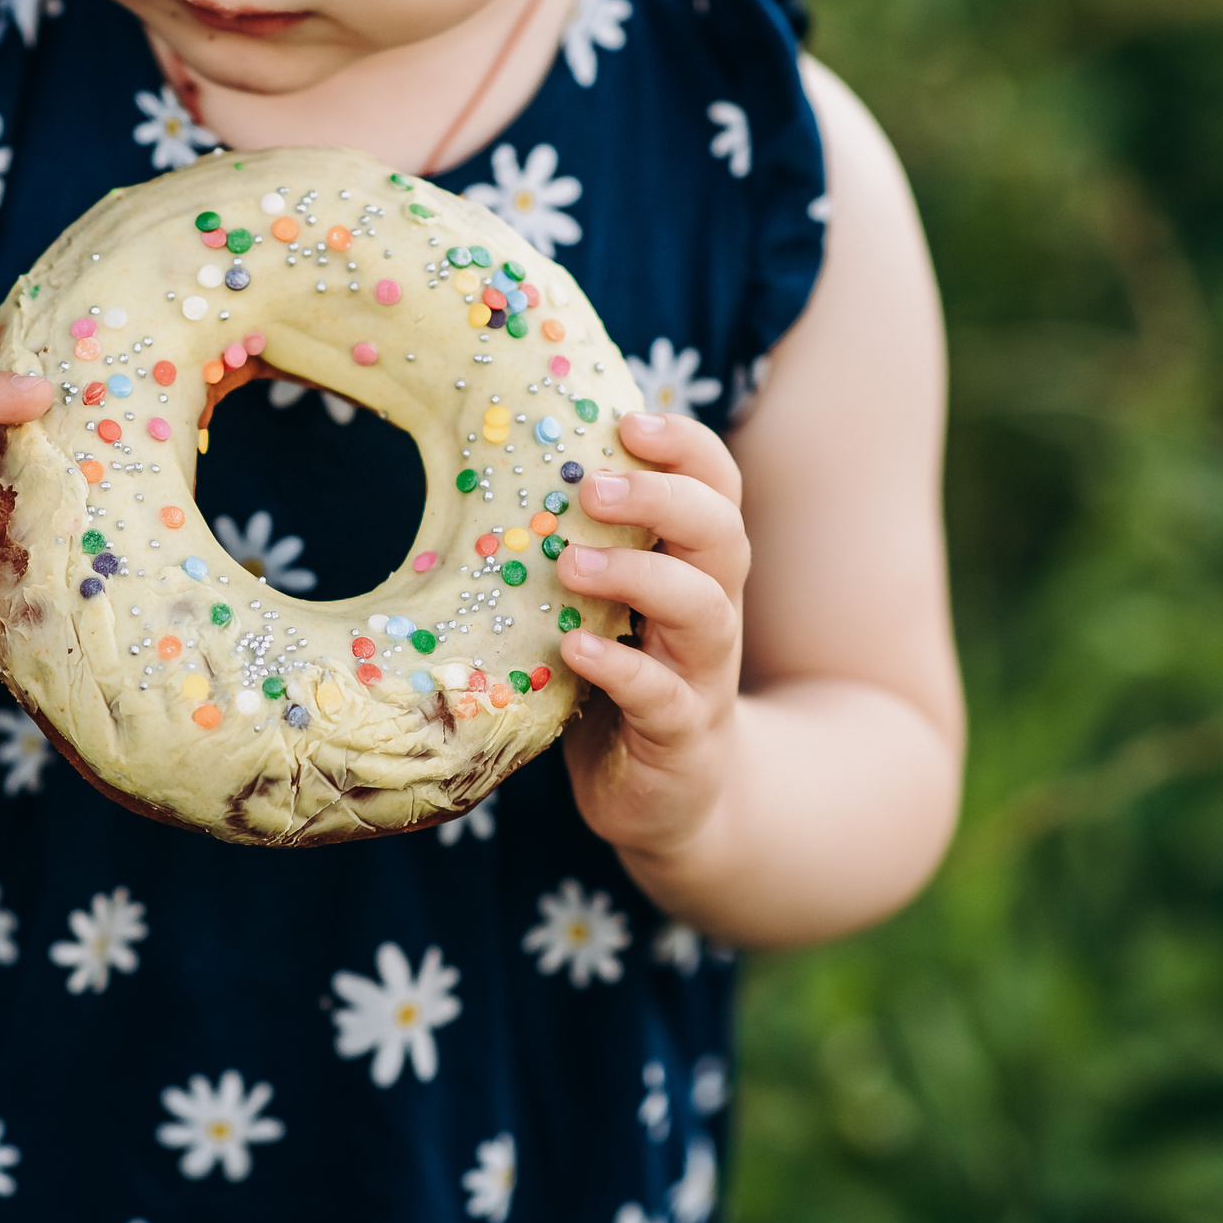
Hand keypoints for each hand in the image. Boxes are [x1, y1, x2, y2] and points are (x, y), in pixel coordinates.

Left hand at [556, 410, 748, 890]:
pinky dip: (621, 668)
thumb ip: (581, 548)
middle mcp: (713, 611)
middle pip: (720, 534)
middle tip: (596, 484)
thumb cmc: (626, 685)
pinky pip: (661, 696)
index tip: (629, 419)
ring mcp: (703, 676)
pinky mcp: (680, 736)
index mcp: (696, 568)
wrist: (677, 803)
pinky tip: (574, 649)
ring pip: (703, 609)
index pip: (716, 489)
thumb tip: (502, 470)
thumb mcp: (609, 609)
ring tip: (572, 562)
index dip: (686, 447)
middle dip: (665, 498)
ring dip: (640, 576)